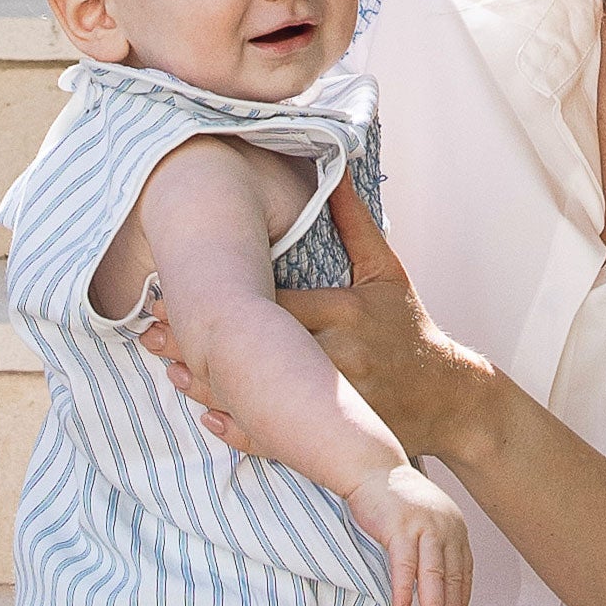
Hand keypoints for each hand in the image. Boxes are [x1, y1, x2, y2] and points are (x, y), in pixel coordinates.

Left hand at [141, 176, 493, 464]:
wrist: (452, 400)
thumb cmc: (413, 330)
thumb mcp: (388, 273)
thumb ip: (355, 224)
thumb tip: (337, 169)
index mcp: (346, 313)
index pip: (275, 306)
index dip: (225, 300)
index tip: (177, 291)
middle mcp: (340, 358)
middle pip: (259, 352)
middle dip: (202, 344)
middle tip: (153, 333)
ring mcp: (337, 402)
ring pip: (264, 397)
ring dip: (211, 387)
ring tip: (171, 371)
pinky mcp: (337, 433)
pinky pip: (282, 436)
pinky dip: (243, 431)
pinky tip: (210, 416)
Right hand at [346, 464, 471, 605]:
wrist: (373, 469)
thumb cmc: (395, 500)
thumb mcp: (425, 522)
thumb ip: (435, 548)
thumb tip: (436, 584)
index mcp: (456, 529)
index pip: (464, 574)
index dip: (460, 603)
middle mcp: (447, 528)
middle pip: (452, 579)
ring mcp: (425, 526)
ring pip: (433, 576)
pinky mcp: (401, 527)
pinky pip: (405, 566)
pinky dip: (403, 591)